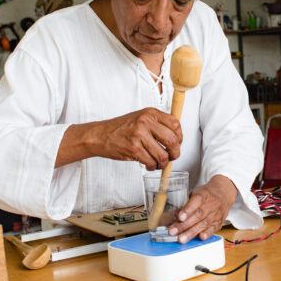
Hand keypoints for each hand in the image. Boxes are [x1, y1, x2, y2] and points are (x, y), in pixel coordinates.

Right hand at [56, 108, 181, 169]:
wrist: (100, 135)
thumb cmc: (122, 128)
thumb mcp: (141, 118)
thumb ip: (158, 124)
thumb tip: (176, 137)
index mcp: (150, 113)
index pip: (175, 124)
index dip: (180, 137)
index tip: (176, 144)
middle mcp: (146, 121)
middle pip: (173, 140)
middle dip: (175, 153)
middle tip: (171, 157)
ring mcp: (139, 135)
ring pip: (163, 155)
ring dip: (163, 163)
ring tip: (157, 163)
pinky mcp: (133, 148)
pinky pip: (151, 162)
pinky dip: (152, 166)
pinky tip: (148, 164)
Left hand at [168, 175, 236, 242]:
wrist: (223, 194)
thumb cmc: (206, 194)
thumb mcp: (194, 193)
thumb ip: (185, 203)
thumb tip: (172, 215)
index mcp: (203, 195)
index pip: (195, 202)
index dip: (187, 210)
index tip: (180, 217)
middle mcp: (210, 205)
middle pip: (197, 216)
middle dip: (184, 225)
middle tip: (173, 232)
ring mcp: (215, 214)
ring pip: (204, 224)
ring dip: (192, 233)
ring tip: (181, 239)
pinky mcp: (219, 222)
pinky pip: (213, 229)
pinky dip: (207, 234)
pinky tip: (200, 238)